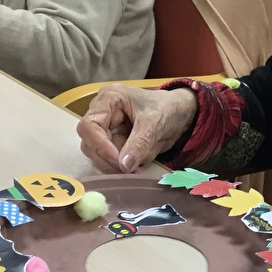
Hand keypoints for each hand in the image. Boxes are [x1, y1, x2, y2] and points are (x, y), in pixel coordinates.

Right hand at [77, 85, 198, 172]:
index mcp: (108, 99)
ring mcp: (108, 130)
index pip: (90, 125)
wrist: (182, 114)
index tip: (117, 161)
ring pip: (98, 154)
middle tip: (126, 171)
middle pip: (90, 142)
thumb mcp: (155, 123)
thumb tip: (123, 166)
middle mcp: (103, 114)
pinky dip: (122, 167)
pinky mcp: (115, 143)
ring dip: (114, 166)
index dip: (100, 145)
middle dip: (107, 159)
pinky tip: (135, 170)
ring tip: (134, 171)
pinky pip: (111, 160)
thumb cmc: (168, 108)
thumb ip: (139, 143)